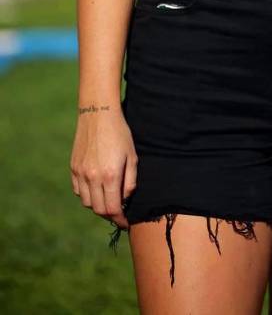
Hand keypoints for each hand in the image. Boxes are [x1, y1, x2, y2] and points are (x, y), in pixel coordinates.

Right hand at [70, 104, 137, 230]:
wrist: (98, 114)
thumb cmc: (120, 133)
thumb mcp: (132, 156)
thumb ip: (130, 181)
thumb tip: (125, 199)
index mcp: (110, 175)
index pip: (112, 209)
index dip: (120, 219)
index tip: (126, 223)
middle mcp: (92, 177)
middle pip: (99, 210)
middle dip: (110, 215)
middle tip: (119, 213)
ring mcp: (80, 173)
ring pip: (87, 202)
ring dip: (98, 206)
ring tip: (108, 200)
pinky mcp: (73, 168)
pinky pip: (79, 191)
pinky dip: (88, 195)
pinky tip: (97, 189)